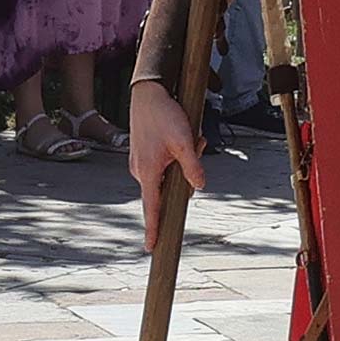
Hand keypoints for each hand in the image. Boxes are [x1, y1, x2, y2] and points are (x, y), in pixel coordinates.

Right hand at [128, 80, 204, 249]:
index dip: (153, 229)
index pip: (152, 208)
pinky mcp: (144, 156)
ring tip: (192, 137)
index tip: (152, 247)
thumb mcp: (184, 141)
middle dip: (185, 176)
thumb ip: (192, 166)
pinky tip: (185, 137)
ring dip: (183, 162)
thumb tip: (199, 187)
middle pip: (167, 190)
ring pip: (168, 176)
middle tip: (197, 144)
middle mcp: (140, 171)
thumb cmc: (164, 115)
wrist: (148, 93)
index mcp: (148, 172)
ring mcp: (141, 164)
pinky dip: (177, 156)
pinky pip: (164, 166)